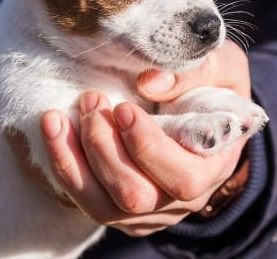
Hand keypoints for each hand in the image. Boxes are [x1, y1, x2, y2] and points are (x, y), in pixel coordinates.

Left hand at [37, 41, 251, 235]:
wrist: (202, 109)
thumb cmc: (215, 85)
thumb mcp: (224, 67)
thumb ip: (198, 71)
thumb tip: (149, 83)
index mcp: (211, 167)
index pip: (181, 178)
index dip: (147, 147)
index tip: (123, 108)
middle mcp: (177, 199)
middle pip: (135, 196)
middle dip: (104, 149)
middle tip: (91, 100)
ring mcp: (145, 209)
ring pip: (101, 207)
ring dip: (73, 161)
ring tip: (57, 117)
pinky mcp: (116, 205)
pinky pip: (82, 200)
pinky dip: (61, 165)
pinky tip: (51, 130)